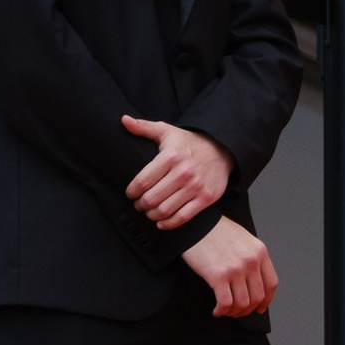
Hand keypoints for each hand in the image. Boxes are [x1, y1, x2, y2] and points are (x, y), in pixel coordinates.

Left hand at [124, 115, 232, 230]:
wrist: (221, 150)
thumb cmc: (189, 143)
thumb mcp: (167, 131)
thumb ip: (144, 127)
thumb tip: (123, 120)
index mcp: (171, 156)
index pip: (143, 180)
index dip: (132, 191)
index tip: (130, 193)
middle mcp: (184, 172)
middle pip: (152, 198)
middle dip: (140, 204)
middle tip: (138, 204)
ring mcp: (196, 187)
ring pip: (166, 210)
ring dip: (152, 215)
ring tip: (148, 212)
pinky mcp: (206, 198)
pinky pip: (183, 217)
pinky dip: (169, 224)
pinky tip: (161, 222)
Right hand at [183, 217, 276, 316]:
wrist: (195, 223)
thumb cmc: (215, 230)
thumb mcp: (243, 238)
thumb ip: (252, 256)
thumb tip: (254, 280)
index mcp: (260, 252)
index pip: (271, 283)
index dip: (266, 300)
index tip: (260, 308)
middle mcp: (251, 261)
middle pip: (257, 297)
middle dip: (248, 309)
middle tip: (238, 312)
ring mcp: (236, 269)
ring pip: (243, 303)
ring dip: (234, 312)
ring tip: (226, 311)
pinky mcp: (218, 276)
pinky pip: (226, 303)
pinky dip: (222, 311)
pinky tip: (217, 310)